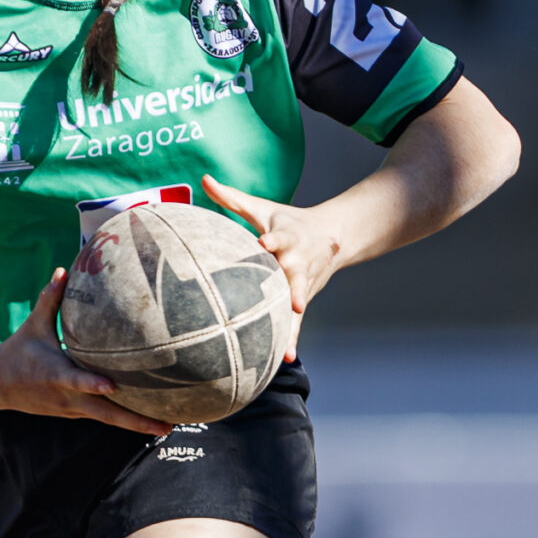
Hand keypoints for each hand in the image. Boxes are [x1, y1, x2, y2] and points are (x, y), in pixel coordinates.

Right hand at [0, 269, 173, 435]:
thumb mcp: (34, 325)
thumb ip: (50, 298)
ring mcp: (73, 409)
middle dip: (135, 421)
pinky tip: (152, 420)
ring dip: (137, 425)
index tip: (112, 385)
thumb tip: (64, 269)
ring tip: (168, 426)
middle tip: (166, 426)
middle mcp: (67, 397)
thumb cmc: (20, 349)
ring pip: (108, 419)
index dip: (92, 384)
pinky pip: (104, 417)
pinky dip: (126, 420)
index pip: (75, 381)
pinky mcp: (76, 413)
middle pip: (105, 413)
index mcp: (55, 374)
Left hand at [203, 176, 341, 363]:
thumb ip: (232, 198)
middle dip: (292, 280)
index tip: (264, 242)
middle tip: (290, 292)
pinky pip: (296, 322)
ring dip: (295, 312)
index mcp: (288, 236)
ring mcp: (303, 281)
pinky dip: (290, 339)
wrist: (333, 236)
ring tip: (293, 321)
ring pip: (299, 297)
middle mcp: (298, 260)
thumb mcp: (262, 208)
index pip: (281, 237)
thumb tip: (204, 178)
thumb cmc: (288, 221)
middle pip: (295, 270)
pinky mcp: (302, 298)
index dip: (274, 239)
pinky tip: (283, 359)